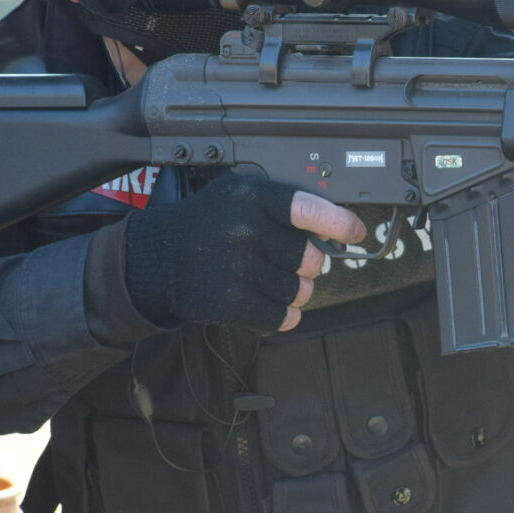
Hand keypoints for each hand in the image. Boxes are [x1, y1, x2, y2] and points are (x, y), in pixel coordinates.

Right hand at [123, 174, 366, 332]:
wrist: (158, 257)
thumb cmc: (207, 224)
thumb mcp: (237, 197)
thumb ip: (279, 205)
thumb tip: (334, 222)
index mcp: (250, 197)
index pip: (306, 208)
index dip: (338, 222)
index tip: (356, 231)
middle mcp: (244, 229)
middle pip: (308, 256)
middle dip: (307, 263)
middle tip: (290, 261)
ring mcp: (238, 267)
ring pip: (298, 289)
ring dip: (295, 291)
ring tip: (272, 281)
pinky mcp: (231, 301)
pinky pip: (280, 315)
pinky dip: (283, 315)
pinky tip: (271, 305)